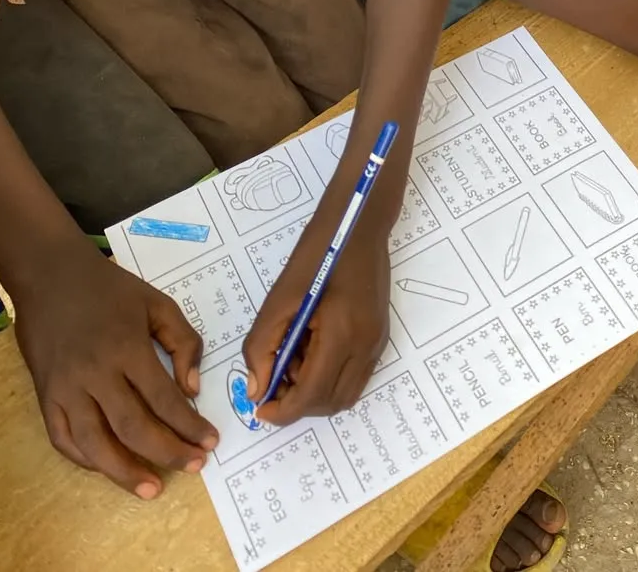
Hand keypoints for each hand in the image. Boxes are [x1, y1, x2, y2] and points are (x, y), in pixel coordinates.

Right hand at [13, 242, 217, 497]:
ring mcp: (65, 389)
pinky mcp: (45, 396)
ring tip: (152, 488)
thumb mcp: (157, 302)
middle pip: (133, 428)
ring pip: (94, 444)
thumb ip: (183, 342)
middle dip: (167, 452)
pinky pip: (63, 439)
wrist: (50, 275)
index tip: (210, 441)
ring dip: (124, 472)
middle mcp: (95, 374)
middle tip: (194, 466)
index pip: (163, 399)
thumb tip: (192, 389)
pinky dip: (86, 460)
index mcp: (127, 348)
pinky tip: (109, 467)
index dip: (189, 425)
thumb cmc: (109, 288)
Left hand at [245, 206, 389, 426]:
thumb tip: (257, 389)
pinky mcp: (380, 338)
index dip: (284, 410)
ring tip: (293, 364)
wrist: (359, 228)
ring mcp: (377, 343)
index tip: (262, 408)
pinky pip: (355, 377)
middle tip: (273, 383)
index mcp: (341, 333)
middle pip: (330, 403)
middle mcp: (365, 345)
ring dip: (315, 394)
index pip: (312, 394)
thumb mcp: (279, 298)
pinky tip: (313, 353)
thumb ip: (262, 346)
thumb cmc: (317, 255)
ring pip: (345, 396)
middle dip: (298, 404)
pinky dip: (330, 380)